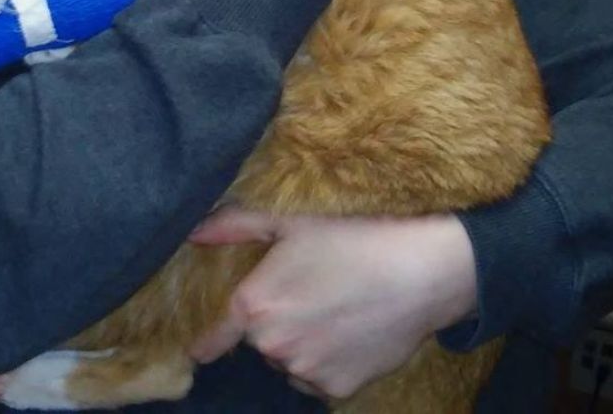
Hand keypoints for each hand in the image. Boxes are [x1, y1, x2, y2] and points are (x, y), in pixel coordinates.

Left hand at [187, 210, 478, 400]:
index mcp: (255, 306)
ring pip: (291, 361)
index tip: (202, 349)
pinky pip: (320, 378)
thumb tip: (194, 231)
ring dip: (303, 344)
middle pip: (262, 342)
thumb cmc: (353, 238)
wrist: (419, 271)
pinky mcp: (338, 389)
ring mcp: (306, 371)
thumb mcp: (290, 222)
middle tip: (311, 294)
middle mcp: (273, 346)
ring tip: (337, 310)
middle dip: (277, 323)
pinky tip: (352, 333)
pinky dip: (329, 362)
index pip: (215, 338)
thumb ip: (236, 226)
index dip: (208, 341)